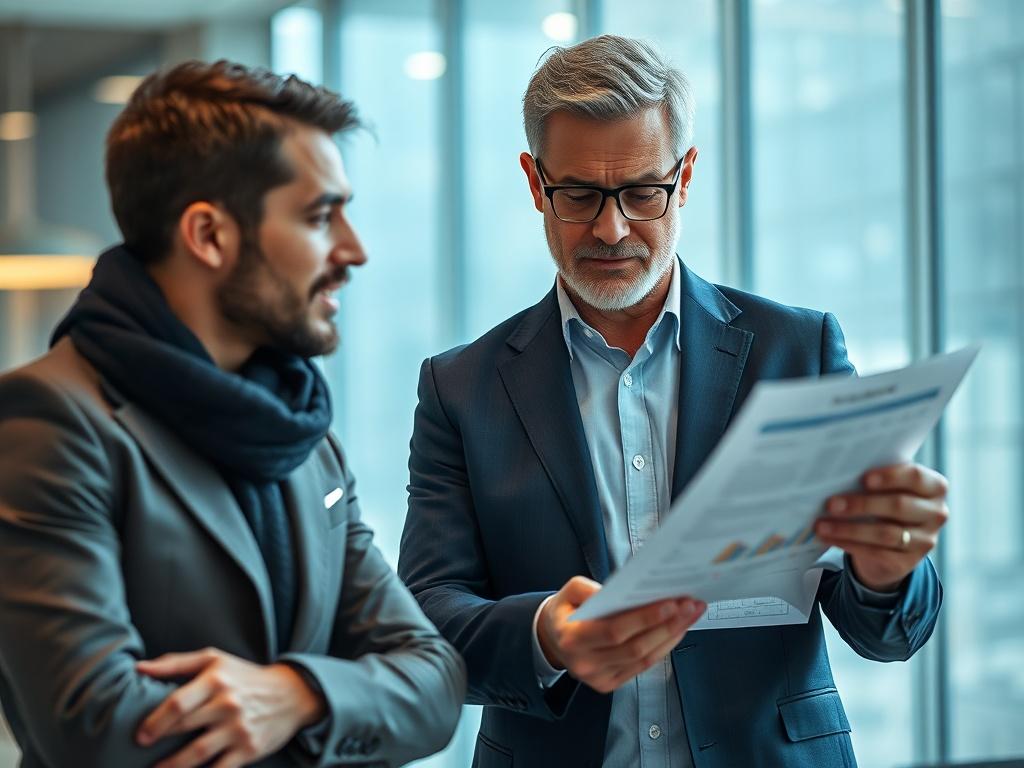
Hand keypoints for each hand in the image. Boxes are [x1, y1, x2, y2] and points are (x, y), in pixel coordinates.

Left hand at [135, 648, 324, 767]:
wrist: (291, 693)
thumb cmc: (244, 675)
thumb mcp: (214, 659)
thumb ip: (175, 663)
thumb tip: (139, 669)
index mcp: (216, 679)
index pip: (178, 702)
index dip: (154, 721)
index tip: (140, 735)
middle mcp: (228, 703)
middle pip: (184, 727)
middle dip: (158, 741)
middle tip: (140, 751)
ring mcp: (239, 728)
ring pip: (197, 753)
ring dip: (172, 766)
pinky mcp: (249, 749)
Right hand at [537, 576, 704, 693]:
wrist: (553, 639)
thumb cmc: (566, 611)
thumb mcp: (569, 591)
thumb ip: (590, 588)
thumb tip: (621, 592)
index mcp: (572, 637)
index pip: (615, 630)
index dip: (645, 618)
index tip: (671, 604)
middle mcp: (585, 663)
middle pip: (635, 647)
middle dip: (667, 626)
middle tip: (689, 606)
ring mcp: (598, 678)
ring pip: (643, 659)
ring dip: (671, 636)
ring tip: (689, 616)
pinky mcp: (609, 684)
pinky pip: (643, 667)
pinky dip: (663, 648)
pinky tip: (675, 631)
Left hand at [815, 462, 948, 591]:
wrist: (890, 546)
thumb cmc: (883, 505)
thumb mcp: (885, 490)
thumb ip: (873, 481)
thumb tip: (838, 476)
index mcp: (933, 488)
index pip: (916, 477)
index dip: (891, 477)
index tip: (864, 479)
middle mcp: (936, 513)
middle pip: (899, 506)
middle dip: (862, 504)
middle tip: (831, 504)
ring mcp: (925, 541)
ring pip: (885, 533)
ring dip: (849, 529)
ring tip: (821, 524)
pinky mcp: (908, 562)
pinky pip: (875, 553)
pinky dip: (847, 544)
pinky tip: (828, 538)